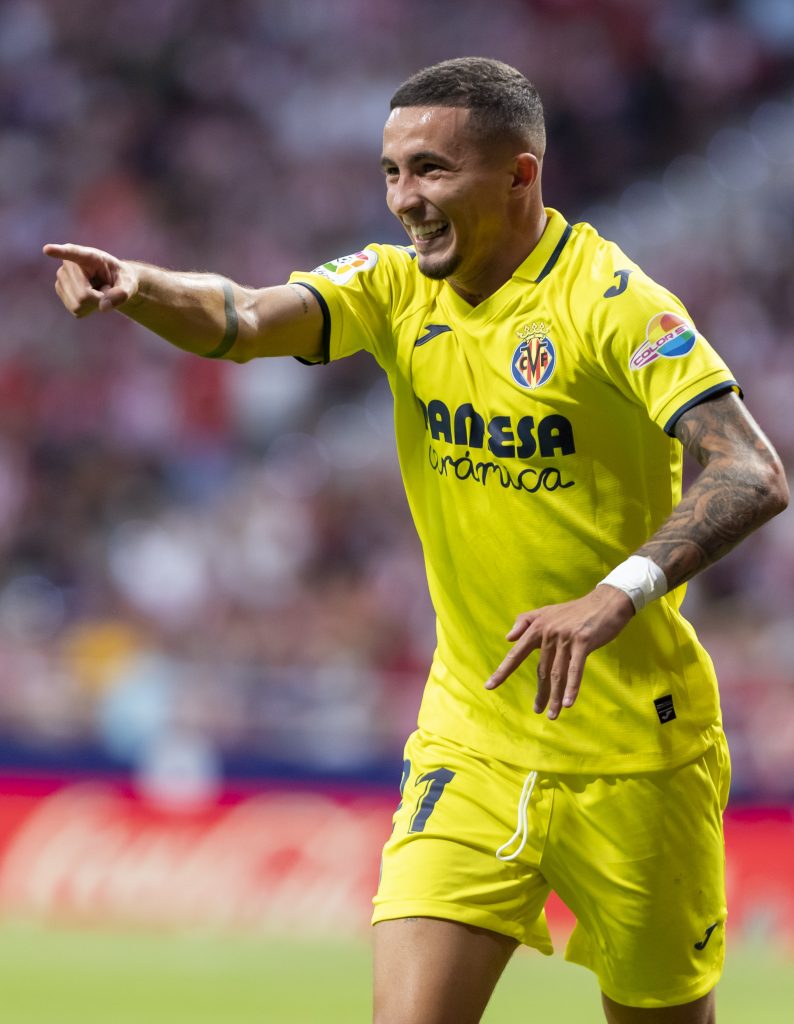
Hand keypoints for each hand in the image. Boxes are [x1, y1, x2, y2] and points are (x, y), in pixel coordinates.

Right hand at [43, 243, 138, 316]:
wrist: (112, 283)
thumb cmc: (121, 279)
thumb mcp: (129, 284)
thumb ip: (122, 293)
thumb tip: (103, 306)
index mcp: (89, 256)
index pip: (72, 253)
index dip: (59, 252)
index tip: (47, 250)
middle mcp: (69, 264)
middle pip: (83, 294)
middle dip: (99, 299)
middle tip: (106, 290)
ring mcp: (61, 277)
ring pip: (78, 304)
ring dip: (93, 304)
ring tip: (97, 291)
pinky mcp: (60, 290)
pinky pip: (76, 310)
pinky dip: (87, 309)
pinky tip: (90, 298)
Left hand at [485, 586, 634, 718]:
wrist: (607, 601)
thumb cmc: (577, 610)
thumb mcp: (548, 612)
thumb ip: (526, 622)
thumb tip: (508, 637)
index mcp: (537, 627)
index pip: (516, 653)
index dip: (502, 671)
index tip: (489, 686)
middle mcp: (548, 633)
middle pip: (541, 669)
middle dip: (540, 692)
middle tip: (538, 710)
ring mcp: (565, 638)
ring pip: (557, 673)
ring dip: (554, 696)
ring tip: (552, 714)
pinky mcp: (582, 642)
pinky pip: (575, 669)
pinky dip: (571, 687)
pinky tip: (568, 703)